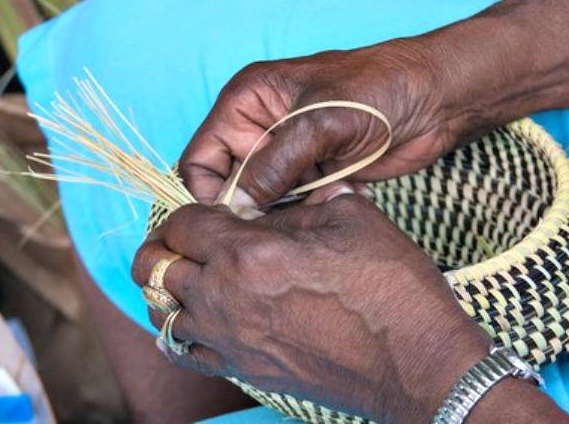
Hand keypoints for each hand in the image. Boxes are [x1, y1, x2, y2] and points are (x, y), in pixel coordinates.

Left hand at [132, 195, 492, 421]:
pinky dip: (181, 329)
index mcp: (249, 251)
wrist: (415, 361)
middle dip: (164, 245)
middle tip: (186, 240)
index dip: (189, 211)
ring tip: (192, 276)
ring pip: (162, 311)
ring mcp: (230, 339)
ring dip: (169, 287)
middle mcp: (225, 297)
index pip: (181, 223)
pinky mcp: (244, 369)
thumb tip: (282, 199)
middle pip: (154, 266)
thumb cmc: (389, 286)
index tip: (209, 212)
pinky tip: (201, 318)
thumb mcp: (350, 217)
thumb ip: (301, 202)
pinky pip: (184, 351)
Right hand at [180, 40, 460, 204]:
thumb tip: (236, 208)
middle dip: (249, 206)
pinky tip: (338, 197)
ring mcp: (288, 154)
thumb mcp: (318, 123)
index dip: (208, 192)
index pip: (200, 157)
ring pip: (262, 200)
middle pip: (229, 184)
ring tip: (317, 203)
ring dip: (284, 211)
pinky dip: (309, 211)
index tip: (232, 221)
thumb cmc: (377, 89)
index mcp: (247, 101)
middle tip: (277, 223)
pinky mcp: (314, 175)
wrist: (435, 99)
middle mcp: (260, 128)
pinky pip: (294, 206)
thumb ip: (273, 165)